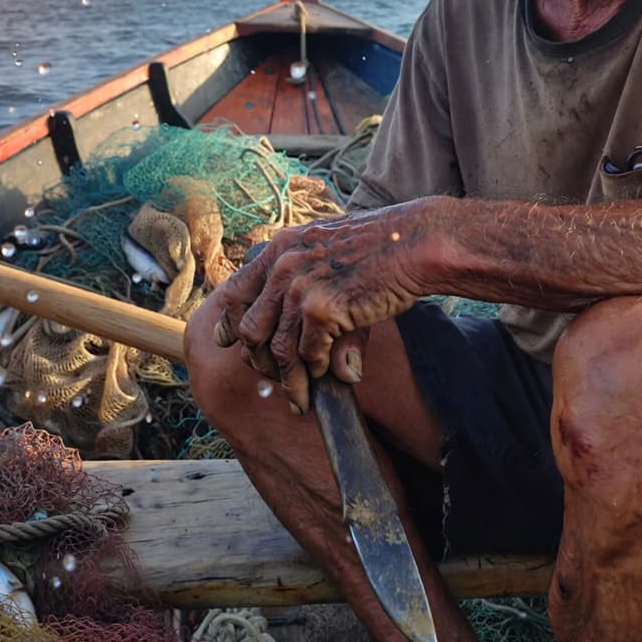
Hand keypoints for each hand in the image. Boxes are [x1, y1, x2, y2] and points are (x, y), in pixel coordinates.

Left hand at [214, 200, 437, 411]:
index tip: (227, 341)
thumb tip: (292, 320)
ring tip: (299, 399)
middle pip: (251, 328)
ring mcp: (300, 287)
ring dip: (289, 381)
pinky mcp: (322, 309)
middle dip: (259, 361)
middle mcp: (283, 266)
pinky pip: (309, 354)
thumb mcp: (328, 247)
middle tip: (272, 379)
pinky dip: (315, 371)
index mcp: (280, 247)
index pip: (238, 290)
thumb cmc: (381, 245)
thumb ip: (305, 277)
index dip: (229, 322)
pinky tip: (325, 377)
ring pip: (279, 350)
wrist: (413, 241)